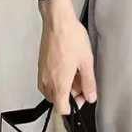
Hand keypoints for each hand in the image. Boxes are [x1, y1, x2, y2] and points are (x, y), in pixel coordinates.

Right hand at [37, 0, 96, 114]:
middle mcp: (47, 82)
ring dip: (64, 86)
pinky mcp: (41, 65)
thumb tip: (91, 96)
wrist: (58, 21)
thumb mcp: (86, 61)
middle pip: (57, 100)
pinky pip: (48, 79)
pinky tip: (67, 64)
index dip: (74, 106)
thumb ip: (89, 82)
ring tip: (76, 70)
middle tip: (82, 80)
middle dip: (71, 94)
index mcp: (59, 84)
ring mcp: (42, 73)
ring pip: (52, 90)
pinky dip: (57, 77)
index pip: (62, 109)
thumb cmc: (71, 37)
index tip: (83, 96)